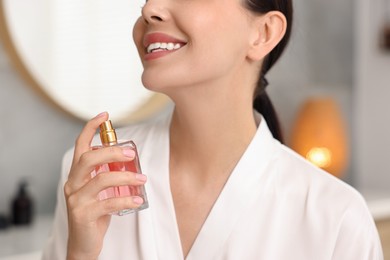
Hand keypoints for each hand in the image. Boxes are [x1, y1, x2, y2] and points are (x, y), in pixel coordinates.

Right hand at [64, 112, 145, 258]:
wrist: (84, 243)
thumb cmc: (95, 213)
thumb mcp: (99, 190)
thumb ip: (107, 174)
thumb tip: (128, 158)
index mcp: (77, 175)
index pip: (80, 146)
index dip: (90, 128)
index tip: (105, 115)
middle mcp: (73, 184)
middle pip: (88, 159)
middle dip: (112, 152)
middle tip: (131, 154)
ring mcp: (76, 199)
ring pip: (101, 180)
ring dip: (126, 177)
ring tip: (142, 179)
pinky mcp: (84, 214)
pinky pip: (108, 203)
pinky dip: (126, 200)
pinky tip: (138, 200)